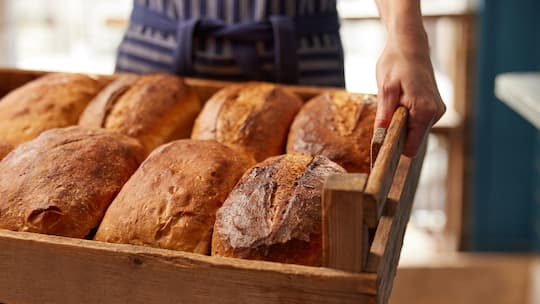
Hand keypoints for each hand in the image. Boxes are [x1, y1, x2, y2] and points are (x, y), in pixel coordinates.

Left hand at [375, 30, 445, 156]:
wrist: (410, 44)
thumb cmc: (396, 63)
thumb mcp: (385, 88)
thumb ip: (385, 115)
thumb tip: (381, 138)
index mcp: (424, 111)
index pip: (411, 148)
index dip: (395, 147)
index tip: (382, 139)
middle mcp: (435, 113)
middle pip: (413, 141)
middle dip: (398, 133)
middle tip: (385, 114)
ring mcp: (438, 110)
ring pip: (416, 131)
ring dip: (402, 123)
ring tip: (394, 102)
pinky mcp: (435, 106)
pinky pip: (419, 121)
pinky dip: (408, 116)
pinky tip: (402, 100)